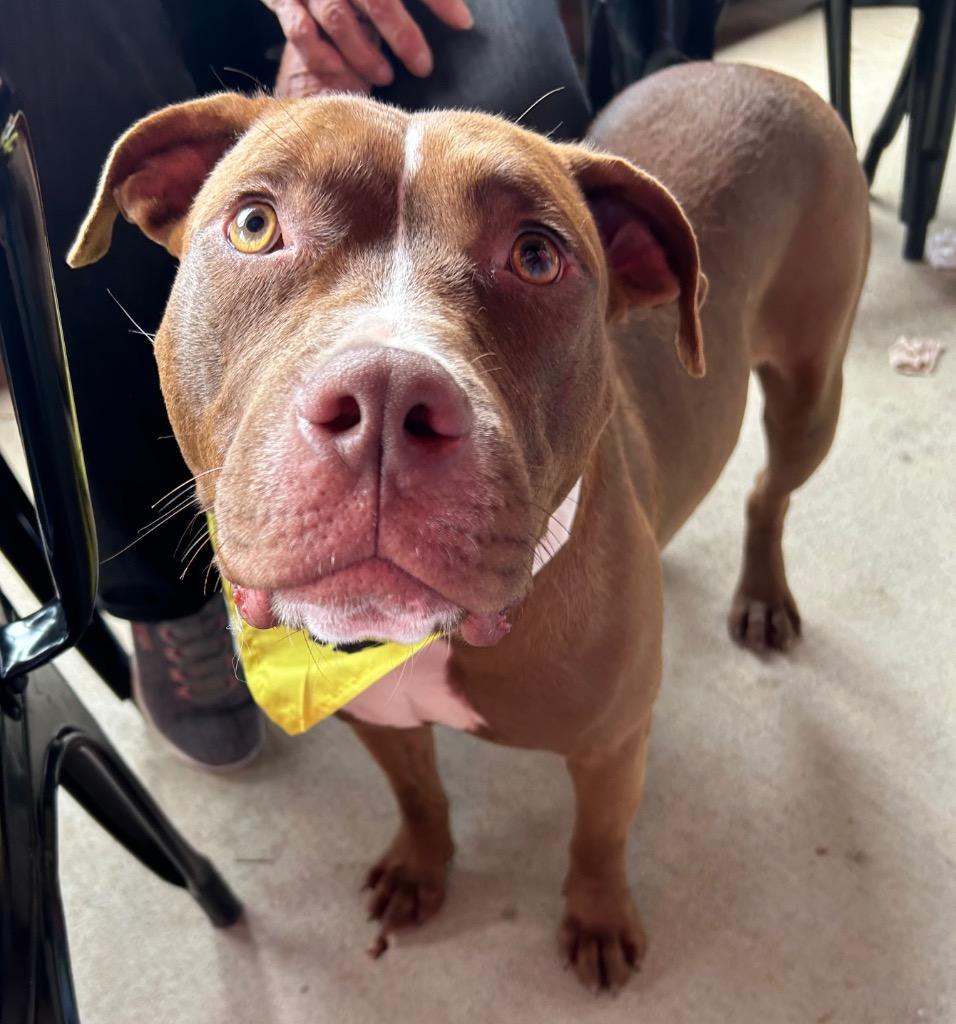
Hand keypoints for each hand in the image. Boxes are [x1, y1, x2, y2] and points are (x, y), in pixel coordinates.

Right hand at [263, 0, 472, 94]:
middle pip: (378, 0)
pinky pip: (301, 33)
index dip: (440, 0)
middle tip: (424, 66)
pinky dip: (323, 57)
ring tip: (386, 77)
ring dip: (364, 54)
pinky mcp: (283, 0)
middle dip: (403, 35)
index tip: (464, 24)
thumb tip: (462, 18)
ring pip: (338, 19)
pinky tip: (343, 75)